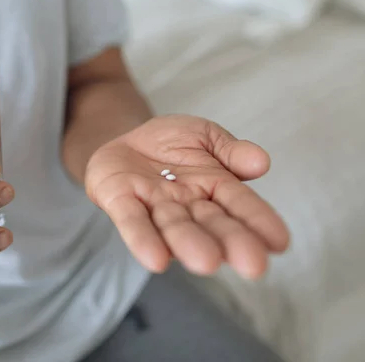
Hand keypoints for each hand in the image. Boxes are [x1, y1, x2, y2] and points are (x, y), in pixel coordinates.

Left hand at [85, 115, 288, 278]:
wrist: (128, 142)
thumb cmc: (172, 143)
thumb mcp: (205, 136)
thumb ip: (229, 150)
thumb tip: (261, 162)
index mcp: (215, 187)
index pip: (241, 205)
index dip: (258, 222)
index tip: (280, 243)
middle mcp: (188, 205)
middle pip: (210, 224)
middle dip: (230, 242)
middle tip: (252, 265)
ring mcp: (154, 207)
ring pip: (173, 227)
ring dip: (189, 244)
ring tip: (206, 263)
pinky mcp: (121, 203)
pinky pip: (132, 222)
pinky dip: (143, 239)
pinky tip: (155, 260)